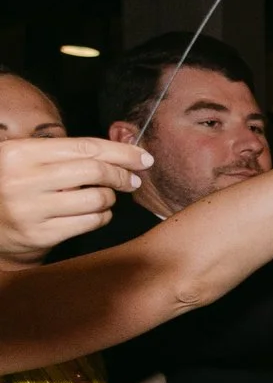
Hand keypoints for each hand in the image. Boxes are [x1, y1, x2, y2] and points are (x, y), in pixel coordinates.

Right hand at [0, 135, 149, 261]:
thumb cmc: (19, 185)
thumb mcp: (30, 160)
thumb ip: (68, 152)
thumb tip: (125, 150)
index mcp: (19, 153)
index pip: (84, 148)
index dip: (120, 152)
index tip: (143, 157)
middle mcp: (21, 180)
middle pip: (94, 171)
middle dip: (121, 175)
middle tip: (132, 180)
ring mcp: (30, 209)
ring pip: (96, 198)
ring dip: (110, 197)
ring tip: (106, 196)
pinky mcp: (40, 234)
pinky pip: (90, 222)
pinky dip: (103, 216)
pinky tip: (97, 212)